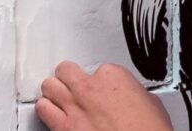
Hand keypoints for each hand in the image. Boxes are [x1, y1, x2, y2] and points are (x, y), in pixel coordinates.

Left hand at [36, 61, 172, 130]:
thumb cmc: (148, 129)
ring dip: (53, 92)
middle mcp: (90, 88)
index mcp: (113, 76)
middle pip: (65, 70)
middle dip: (68, 78)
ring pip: (49, 86)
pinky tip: (50, 112)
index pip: (96, 68)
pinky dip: (45, 110)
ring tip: (57, 97)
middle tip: (71, 85)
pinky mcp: (63, 128)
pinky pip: (42, 110)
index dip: (98, 80)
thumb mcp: (149, 102)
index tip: (100, 89)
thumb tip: (129, 98)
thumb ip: (132, 93)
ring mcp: (74, 107)